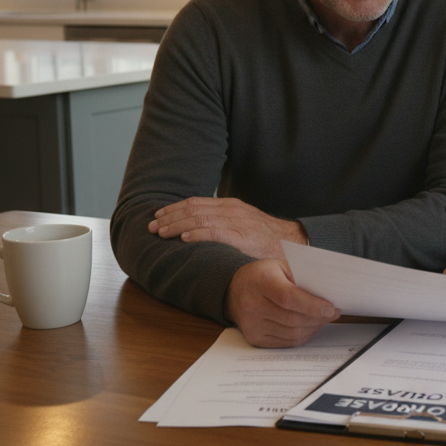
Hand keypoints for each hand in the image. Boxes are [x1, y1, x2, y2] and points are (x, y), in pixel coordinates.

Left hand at [150, 197, 305, 259]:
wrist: (294, 243)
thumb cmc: (267, 239)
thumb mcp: (244, 225)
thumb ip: (225, 225)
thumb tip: (200, 231)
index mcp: (230, 206)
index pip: (196, 202)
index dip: (174, 209)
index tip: (158, 216)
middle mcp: (231, 210)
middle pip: (193, 208)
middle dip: (169, 217)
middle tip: (151, 226)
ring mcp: (237, 221)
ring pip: (199, 218)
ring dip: (176, 225)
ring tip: (161, 232)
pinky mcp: (242, 235)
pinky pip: (215, 232)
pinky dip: (197, 233)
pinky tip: (184, 238)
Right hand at [226, 259, 339, 346]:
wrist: (234, 290)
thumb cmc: (263, 275)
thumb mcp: (280, 266)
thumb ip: (301, 277)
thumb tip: (328, 294)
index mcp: (260, 282)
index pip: (288, 298)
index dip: (312, 305)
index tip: (330, 308)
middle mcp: (252, 305)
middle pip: (292, 319)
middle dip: (318, 318)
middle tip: (333, 313)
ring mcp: (252, 324)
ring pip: (292, 333)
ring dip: (313, 328)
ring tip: (323, 319)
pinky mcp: (254, 338)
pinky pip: (286, 342)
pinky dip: (303, 336)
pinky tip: (310, 327)